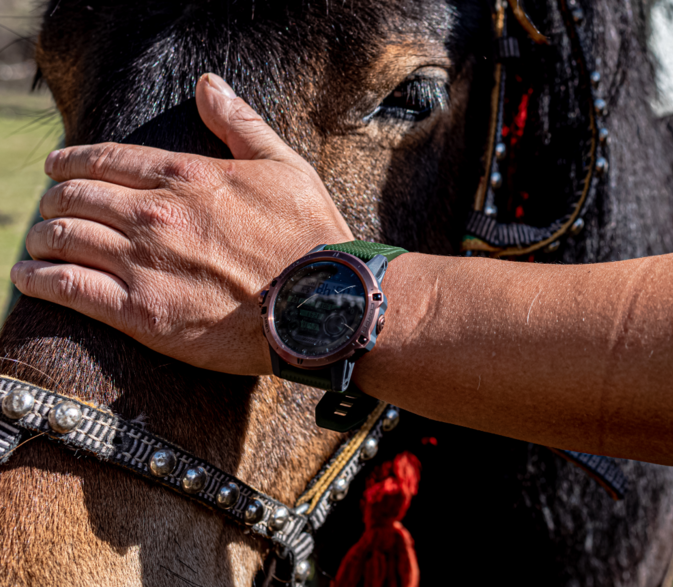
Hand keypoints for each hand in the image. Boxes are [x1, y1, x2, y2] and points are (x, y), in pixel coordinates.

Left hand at [10, 73, 353, 375]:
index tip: (59, 169)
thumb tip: (209, 85)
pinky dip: (40, 280)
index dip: (71, 162)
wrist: (325, 305)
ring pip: (62, 238)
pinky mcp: (142, 312)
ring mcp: (145, 263)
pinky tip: (32, 279)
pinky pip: (68, 287)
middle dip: (54, 200)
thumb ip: (240, 125)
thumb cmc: (313, 238)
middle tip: (50, 210)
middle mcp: (156, 214)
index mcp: (187, 176)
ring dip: (40, 239)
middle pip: (74, 197)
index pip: (103, 159)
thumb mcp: (286, 168)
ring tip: (36, 246)